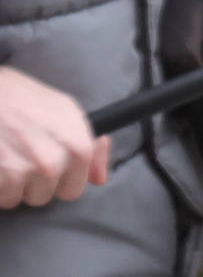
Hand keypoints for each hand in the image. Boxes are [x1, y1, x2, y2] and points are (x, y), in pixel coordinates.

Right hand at [0, 67, 109, 208]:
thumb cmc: (24, 96)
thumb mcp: (66, 111)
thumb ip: (90, 147)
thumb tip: (99, 179)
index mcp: (76, 146)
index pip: (73, 190)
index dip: (60, 180)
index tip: (51, 165)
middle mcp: (52, 161)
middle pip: (43, 197)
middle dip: (32, 183)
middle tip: (22, 155)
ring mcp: (21, 171)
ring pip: (16, 199)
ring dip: (9, 185)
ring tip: (6, 155)